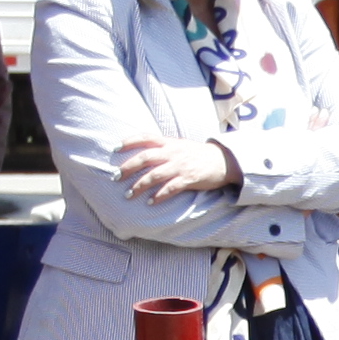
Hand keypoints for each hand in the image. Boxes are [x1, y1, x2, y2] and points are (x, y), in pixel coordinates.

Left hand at [114, 133, 235, 200]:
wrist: (223, 161)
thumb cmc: (198, 154)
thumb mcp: (180, 145)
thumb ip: (163, 147)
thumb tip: (143, 153)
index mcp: (169, 142)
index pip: (146, 137)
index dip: (129, 141)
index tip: (115, 148)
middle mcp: (173, 152)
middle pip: (146, 158)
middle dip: (128, 167)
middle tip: (115, 177)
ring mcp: (180, 166)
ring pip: (155, 175)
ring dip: (139, 185)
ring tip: (129, 194)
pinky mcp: (189, 178)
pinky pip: (171, 188)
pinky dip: (159, 196)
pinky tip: (151, 202)